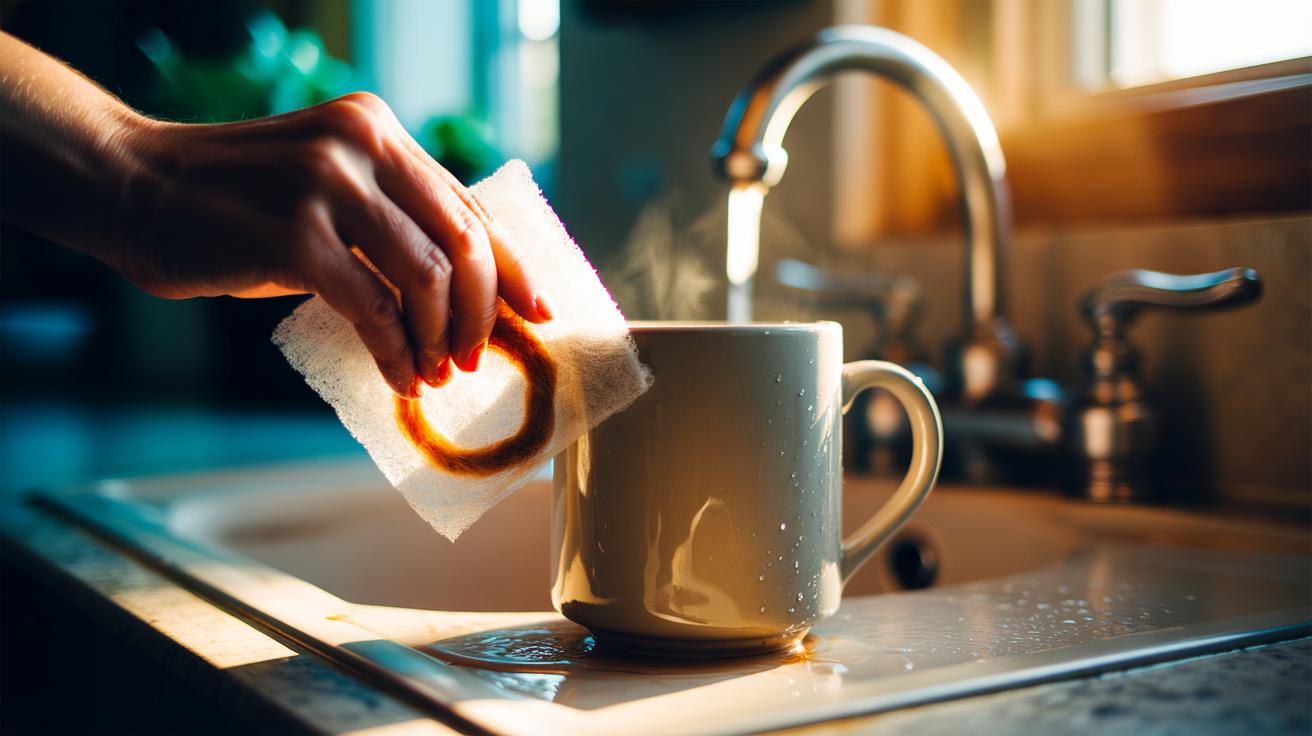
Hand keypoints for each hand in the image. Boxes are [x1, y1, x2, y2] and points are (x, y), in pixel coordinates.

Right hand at [113, 93, 551, 396]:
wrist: (131, 187)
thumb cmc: (234, 203)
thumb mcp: (324, 190)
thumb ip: (388, 220)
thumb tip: (463, 292)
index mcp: (377, 129)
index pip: (468, 204)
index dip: (510, 267)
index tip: (537, 312)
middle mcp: (360, 144)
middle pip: (462, 242)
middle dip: (480, 314)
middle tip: (474, 358)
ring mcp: (327, 186)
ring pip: (427, 279)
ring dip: (439, 340)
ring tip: (432, 373)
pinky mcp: (293, 237)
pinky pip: (374, 309)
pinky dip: (396, 353)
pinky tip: (398, 377)